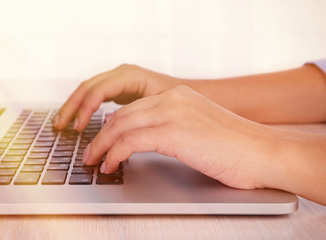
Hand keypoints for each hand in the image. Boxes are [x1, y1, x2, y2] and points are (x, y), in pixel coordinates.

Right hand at [53, 64, 181, 130]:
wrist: (197, 97)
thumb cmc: (182, 102)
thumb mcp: (160, 108)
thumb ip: (136, 117)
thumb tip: (113, 131)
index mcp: (130, 76)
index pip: (98, 91)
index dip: (85, 110)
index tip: (79, 129)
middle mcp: (123, 74)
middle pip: (88, 87)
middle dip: (72, 107)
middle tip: (61, 127)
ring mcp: (121, 80)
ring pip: (89, 90)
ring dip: (75, 106)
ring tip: (63, 124)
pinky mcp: (122, 90)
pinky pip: (97, 95)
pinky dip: (85, 107)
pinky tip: (81, 120)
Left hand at [83, 85, 277, 189]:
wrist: (264, 153)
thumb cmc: (234, 148)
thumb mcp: (197, 129)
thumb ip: (171, 128)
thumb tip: (144, 140)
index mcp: (178, 96)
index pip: (133, 108)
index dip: (112, 126)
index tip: (102, 141)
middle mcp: (173, 99)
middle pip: (122, 116)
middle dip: (100, 136)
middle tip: (90, 153)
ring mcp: (173, 113)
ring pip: (121, 126)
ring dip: (102, 146)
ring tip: (94, 161)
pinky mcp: (175, 133)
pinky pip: (131, 141)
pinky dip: (115, 154)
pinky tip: (111, 165)